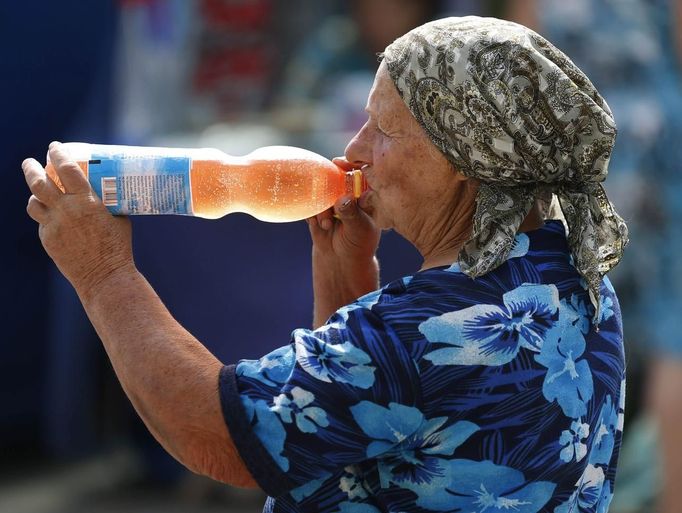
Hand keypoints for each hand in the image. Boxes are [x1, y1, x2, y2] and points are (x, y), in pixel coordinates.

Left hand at [22, 142, 133, 296]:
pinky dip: (47, 218)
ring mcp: (53, 226)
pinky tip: (55, 220)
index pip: (66, 169)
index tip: (54, 146)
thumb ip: (105, 205)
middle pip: (38, 183)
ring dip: (35, 195)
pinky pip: (42, 223)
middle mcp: (65, 211)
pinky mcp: (48, 240)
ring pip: (33, 203)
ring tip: (39, 192)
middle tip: (30, 162)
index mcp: (85, 202)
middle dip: (31, 169)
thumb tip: (105, 193)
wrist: (104, 275)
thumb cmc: (117, 246)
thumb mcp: (118, 218)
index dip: (58, 154)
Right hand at [307, 158, 379, 325]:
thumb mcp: (360, 229)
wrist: (341, 261)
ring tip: (326, 224)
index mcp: (363, 191)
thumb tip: (342, 200)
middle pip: (333, 176)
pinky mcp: (316, 208)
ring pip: (318, 191)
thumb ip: (351, 213)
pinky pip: (308, 203)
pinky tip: (319, 226)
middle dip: (327, 187)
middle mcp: (346, 191)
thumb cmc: (359, 244)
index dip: (347, 164)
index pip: (356, 170)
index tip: (338, 163)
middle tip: (328, 200)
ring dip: (320, 206)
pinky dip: (311, 213)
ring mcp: (329, 198)